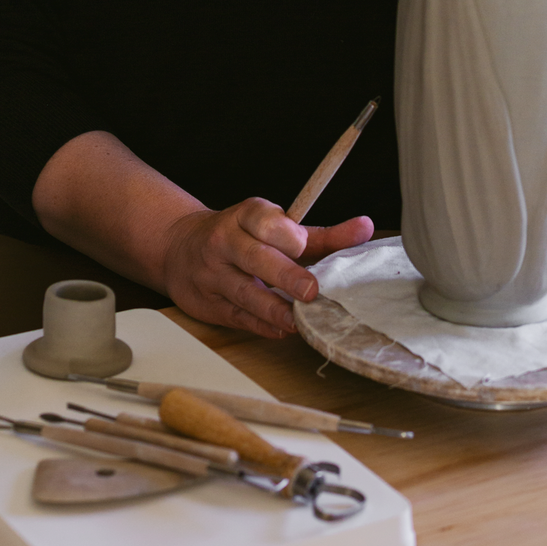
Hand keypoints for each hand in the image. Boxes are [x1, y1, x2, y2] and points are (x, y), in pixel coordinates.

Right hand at [159, 198, 372, 338]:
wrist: (180, 247)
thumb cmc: (241, 236)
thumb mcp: (275, 227)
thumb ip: (321, 234)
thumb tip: (366, 227)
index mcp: (244, 216)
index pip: (263, 219)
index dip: (284, 232)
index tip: (300, 243)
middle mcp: (225, 241)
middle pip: (255, 257)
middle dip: (284, 274)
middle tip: (310, 289)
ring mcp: (214, 274)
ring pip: (245, 292)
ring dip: (274, 308)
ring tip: (298, 319)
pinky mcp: (208, 304)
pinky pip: (237, 316)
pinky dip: (261, 325)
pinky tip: (281, 329)